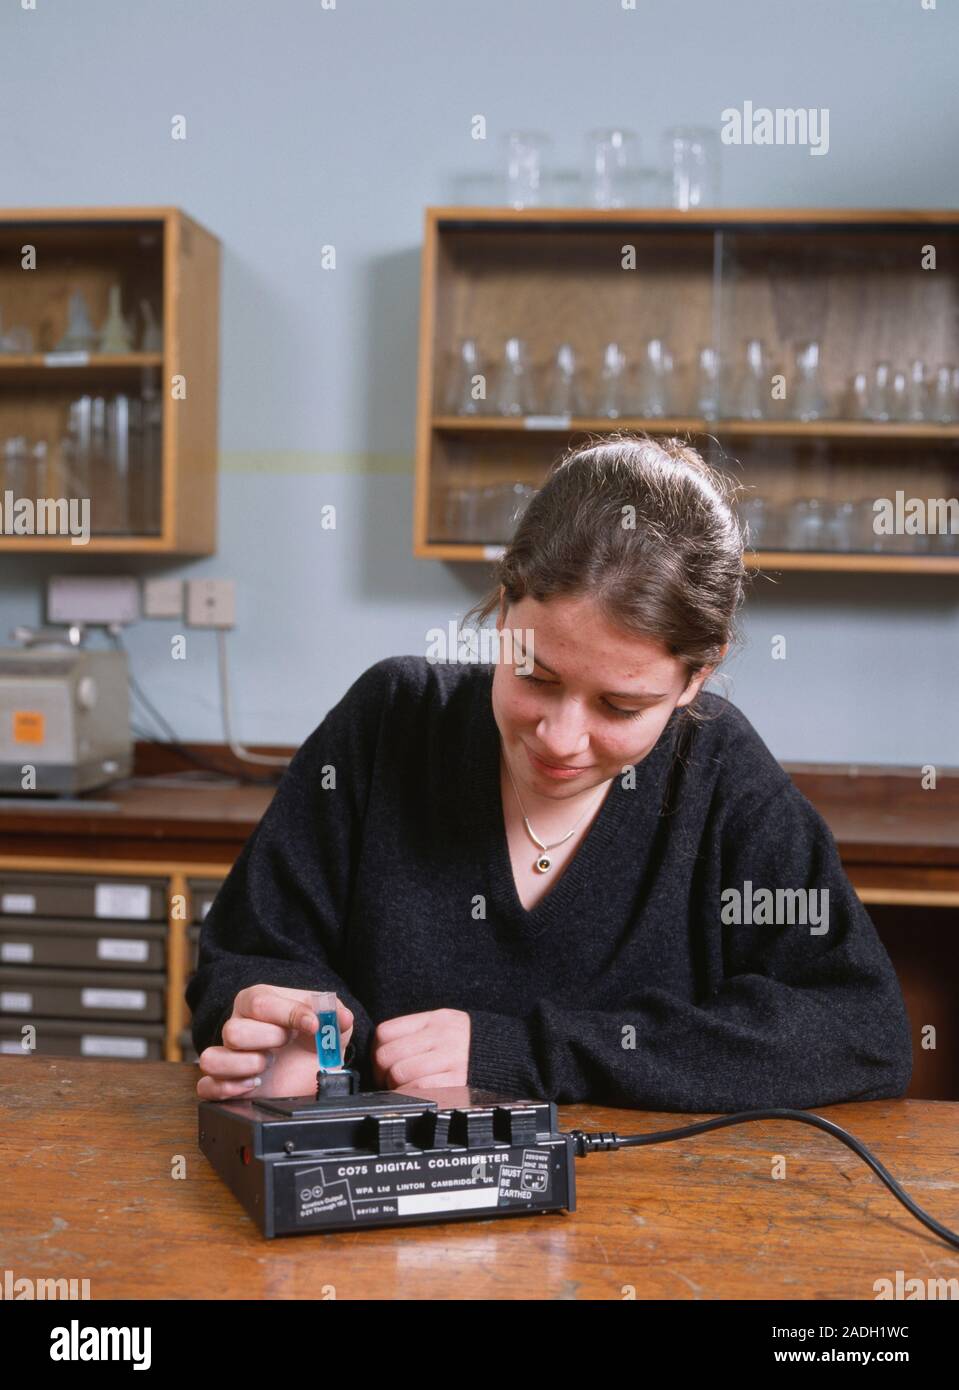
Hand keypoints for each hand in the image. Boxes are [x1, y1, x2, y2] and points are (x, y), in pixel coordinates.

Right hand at [196, 984, 353, 1100]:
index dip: (289, 1014)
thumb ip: (336, 1013)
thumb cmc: (314, 1038)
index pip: (260, 1002)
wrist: (311, 1066)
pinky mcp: (225, 1084)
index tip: (314, 1025)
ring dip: (245, 1066)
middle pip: (233, 1031)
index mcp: (258, 1002)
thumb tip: (340, 1015)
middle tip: (286, 1044)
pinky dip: (227, 1089)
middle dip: (268, 1040)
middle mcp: (237, 1026)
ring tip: (267, 1066)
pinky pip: (206, 1087)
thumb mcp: (332, 1023)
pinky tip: (253, 1086)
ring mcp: (229, 1056)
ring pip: (212, 1059)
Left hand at [371, 1008, 470, 1090]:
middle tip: (389, 1081)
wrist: (508, 1055)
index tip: (382, 1064)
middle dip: (382, 1074)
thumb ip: (417, 1032)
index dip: (376, 1052)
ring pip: (399, 1074)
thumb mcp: (445, 1025)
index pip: (385, 1032)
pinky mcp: (457, 1080)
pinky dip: (411, 1095)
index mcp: (435, 1020)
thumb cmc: (470, 1044)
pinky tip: (418, 1094)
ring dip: (396, 1087)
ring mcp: (449, 1058)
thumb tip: (381, 1052)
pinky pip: (419, 1089)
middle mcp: (441, 1036)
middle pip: (387, 1056)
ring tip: (405, 1088)